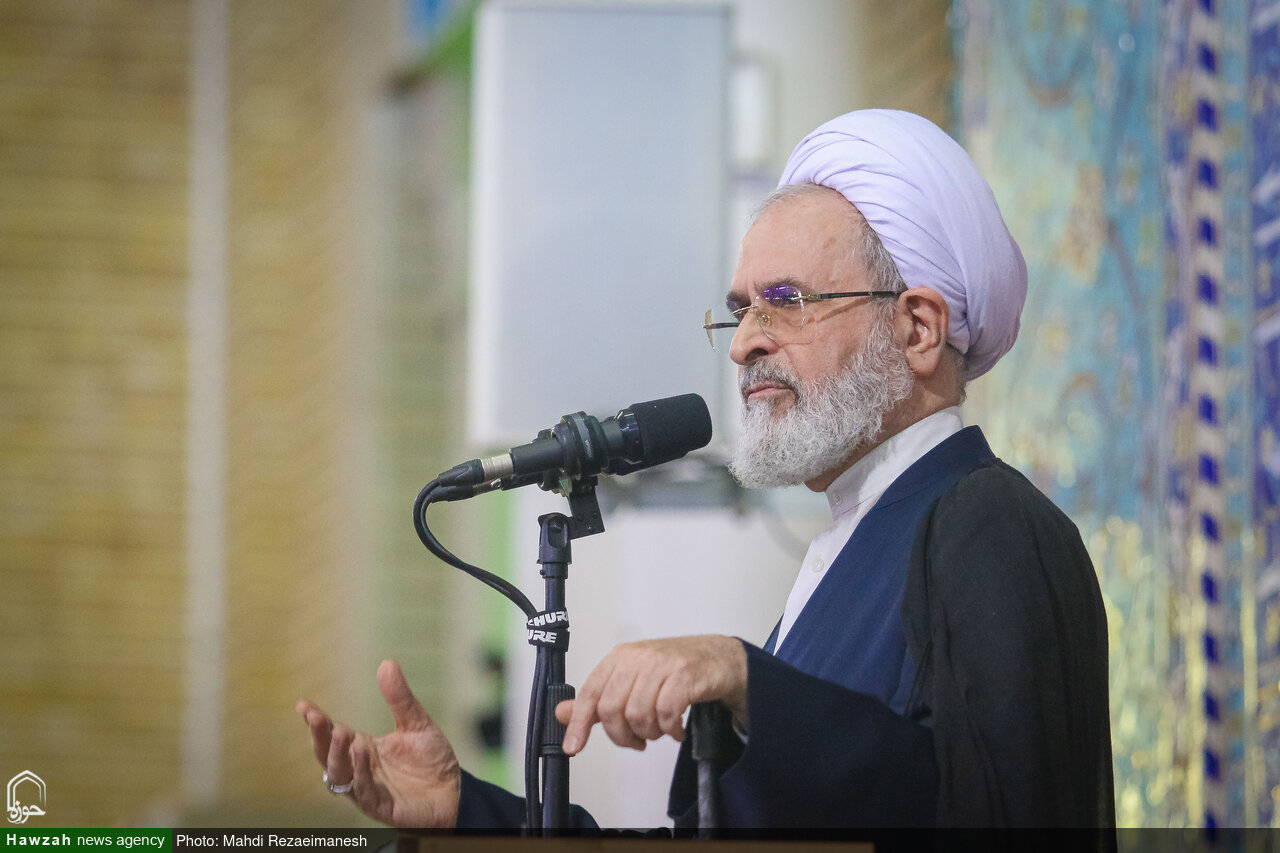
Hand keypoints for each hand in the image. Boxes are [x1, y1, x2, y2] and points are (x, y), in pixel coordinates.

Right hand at [296, 660, 459, 827]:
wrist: (455, 791)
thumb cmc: (431, 760)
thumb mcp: (416, 723)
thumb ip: (400, 698)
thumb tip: (387, 662)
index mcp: (363, 749)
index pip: (333, 734)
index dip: (317, 722)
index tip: (303, 705)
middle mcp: (359, 769)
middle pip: (329, 755)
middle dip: (320, 737)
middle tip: (316, 717)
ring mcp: (367, 789)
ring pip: (340, 776)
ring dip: (338, 756)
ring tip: (342, 734)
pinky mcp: (381, 807)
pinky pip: (363, 792)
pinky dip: (360, 773)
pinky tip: (362, 753)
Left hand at [554, 635, 746, 754]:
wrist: (718, 658)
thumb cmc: (672, 671)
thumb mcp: (631, 680)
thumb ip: (598, 700)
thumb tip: (561, 714)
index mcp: (619, 657)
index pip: (591, 692)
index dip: (580, 723)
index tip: (573, 748)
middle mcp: (638, 657)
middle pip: (613, 708)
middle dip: (623, 736)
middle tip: (637, 742)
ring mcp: (662, 664)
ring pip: (639, 714)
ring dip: (650, 733)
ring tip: (660, 732)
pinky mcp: (686, 675)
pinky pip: (667, 713)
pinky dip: (670, 731)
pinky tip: (676, 731)